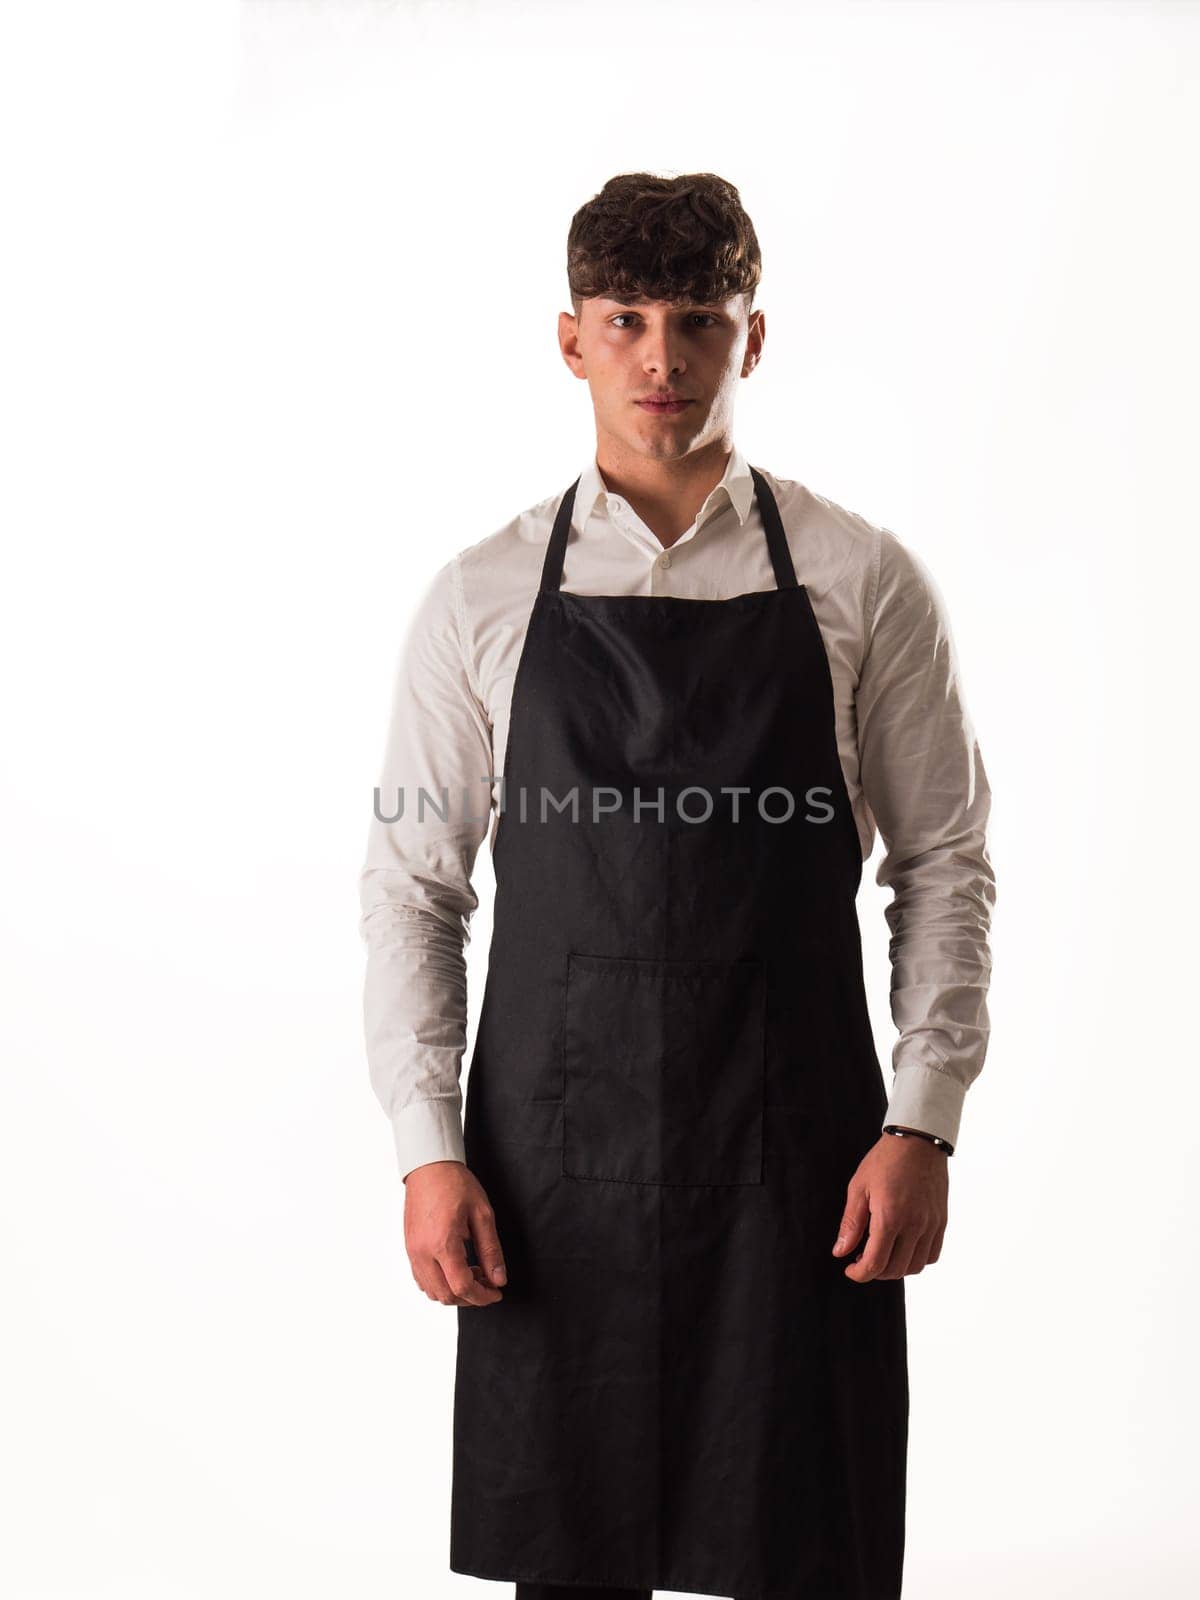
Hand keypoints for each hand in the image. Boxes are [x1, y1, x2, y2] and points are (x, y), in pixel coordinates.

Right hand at [402, 1160, 507, 1306]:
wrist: (429, 1166)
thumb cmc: (455, 1184)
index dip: (483, 1296)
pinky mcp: (409, 1248)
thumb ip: (491, 1250)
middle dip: (470, 1298)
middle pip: (445, 1296)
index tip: (496, 1293)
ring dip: (454, 1292)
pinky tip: (455, 1268)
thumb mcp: (482, 1214)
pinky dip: (439, 1284)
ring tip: (473, 1272)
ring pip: (431, 1291)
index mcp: (443, 1243)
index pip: (462, 1287)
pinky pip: (422, 1279)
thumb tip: (498, 1279)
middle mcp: (423, 1252)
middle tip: (487, 1282)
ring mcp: (413, 1252)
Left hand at [831, 1133, 947, 1282]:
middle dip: (875, 1272)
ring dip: (897, 1268)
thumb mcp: (858, 1188)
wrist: (917, 1141)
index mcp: (890, 1217)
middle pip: (895, 1270)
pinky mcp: (941, 1221)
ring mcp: (931, 1225)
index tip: (850, 1269)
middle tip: (862, 1259)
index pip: (875, 1264)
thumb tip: (840, 1251)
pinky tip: (903, 1247)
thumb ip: (850, 1224)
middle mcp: (914, 1225)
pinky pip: (932, 1254)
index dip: (859, 1274)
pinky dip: (917, 1259)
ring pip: (916, 1266)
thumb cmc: (885, 1160)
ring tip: (882, 1254)